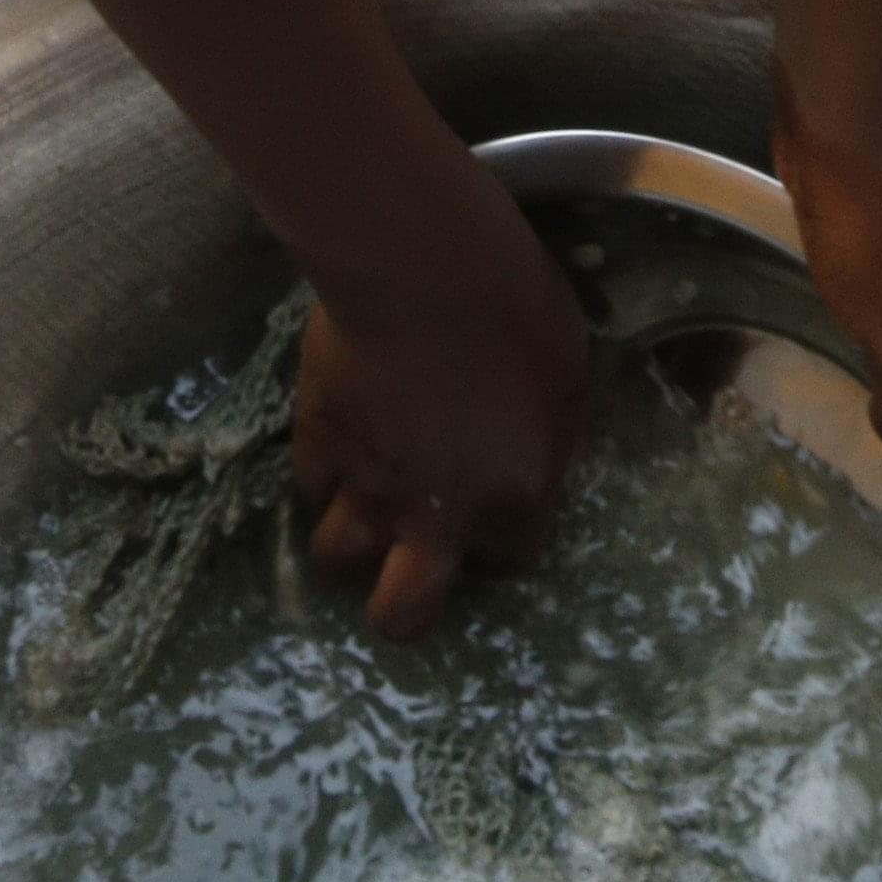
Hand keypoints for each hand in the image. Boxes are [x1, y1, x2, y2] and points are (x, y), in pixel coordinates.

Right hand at [292, 181, 591, 640]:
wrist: (425, 268)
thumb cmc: (517, 307)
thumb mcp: (569, 373)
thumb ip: (551, 433)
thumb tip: (541, 450)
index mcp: (516, 499)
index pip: (510, 563)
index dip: (497, 542)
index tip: (488, 510)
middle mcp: (439, 515)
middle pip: (402, 613)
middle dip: (400, 606)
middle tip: (403, 565)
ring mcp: (371, 485)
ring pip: (337, 559)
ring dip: (348, 543)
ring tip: (358, 509)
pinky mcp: (319, 442)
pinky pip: (312, 484)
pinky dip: (324, 471)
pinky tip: (339, 437)